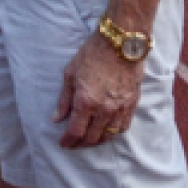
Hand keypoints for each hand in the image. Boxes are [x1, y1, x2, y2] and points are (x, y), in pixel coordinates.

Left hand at [54, 32, 143, 147]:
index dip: (68, 141)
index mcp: (85, 102)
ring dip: (96, 141)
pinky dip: (113, 134)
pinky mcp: (132, 105)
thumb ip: (64, 99)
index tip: (63, 144)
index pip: (75, 131)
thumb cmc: (92, 54)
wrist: (120, 43)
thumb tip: (56, 119)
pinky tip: (107, 132)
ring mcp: (119, 109)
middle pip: (91, 138)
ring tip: (88, 141)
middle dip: (80, 144)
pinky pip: (122, 128)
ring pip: (108, 136)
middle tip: (73, 144)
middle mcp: (103, 110)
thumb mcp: (71, 73)